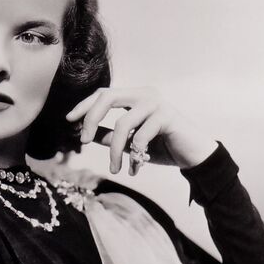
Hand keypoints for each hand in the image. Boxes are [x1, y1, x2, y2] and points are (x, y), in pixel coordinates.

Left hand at [66, 87, 217, 174]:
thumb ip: (110, 135)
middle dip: (91, 118)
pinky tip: (136, 168)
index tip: (69, 120)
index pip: (103, 93)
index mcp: (134, 96)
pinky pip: (140, 137)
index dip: (84, 106)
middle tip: (84, 141)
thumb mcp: (130, 142)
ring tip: (115, 170)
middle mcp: (144, 94)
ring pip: (123, 124)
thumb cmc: (162, 147)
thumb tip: (85, 134)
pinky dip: (134, 156)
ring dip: (115, 151)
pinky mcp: (166, 116)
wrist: (194, 156)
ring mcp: (156, 103)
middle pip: (108, 97)